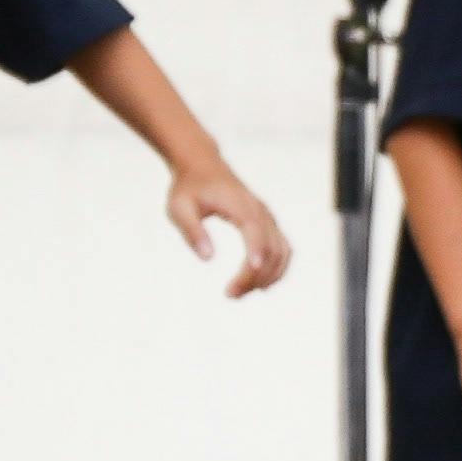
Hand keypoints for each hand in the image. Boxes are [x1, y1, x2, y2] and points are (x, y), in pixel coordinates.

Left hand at [165, 155, 293, 296]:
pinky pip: (282, 249)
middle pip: (270, 247)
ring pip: (281, 251)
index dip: (256, 252)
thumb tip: (207, 258)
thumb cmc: (188, 187)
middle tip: (230, 295)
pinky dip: (276, 268)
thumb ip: (192, 231)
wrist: (202, 165)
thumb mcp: (179, 208)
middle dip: (255, 275)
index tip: (250, 272)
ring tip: (241, 293)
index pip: (254, 230)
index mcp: (239, 204)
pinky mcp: (267, 223)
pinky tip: (260, 285)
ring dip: (268, 276)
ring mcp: (267, 216)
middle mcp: (259, 210)